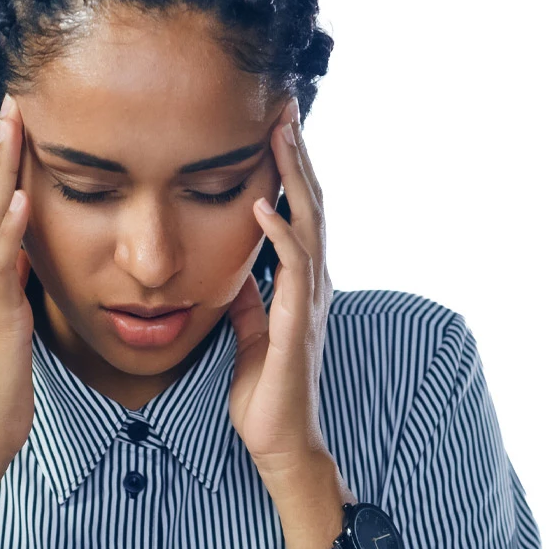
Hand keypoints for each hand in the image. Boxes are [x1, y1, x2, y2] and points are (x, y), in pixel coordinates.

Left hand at [227, 96, 334, 487]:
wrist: (279, 442)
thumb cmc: (267, 394)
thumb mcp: (251, 337)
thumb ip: (249, 304)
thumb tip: (237, 279)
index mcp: (298, 286)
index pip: (299, 215)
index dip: (291, 171)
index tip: (275, 128)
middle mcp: (311, 286)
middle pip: (311, 205)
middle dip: (298, 155)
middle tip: (285, 106)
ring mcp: (308, 303)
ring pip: (310, 224)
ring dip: (296, 176)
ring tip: (281, 132)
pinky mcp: (297, 324)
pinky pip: (292, 268)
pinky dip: (280, 231)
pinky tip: (264, 201)